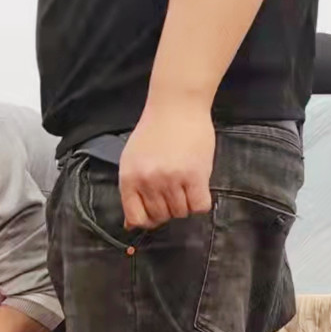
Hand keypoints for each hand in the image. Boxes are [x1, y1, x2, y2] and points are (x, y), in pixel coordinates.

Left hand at [118, 102, 214, 229]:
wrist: (176, 105)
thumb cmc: (154, 131)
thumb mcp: (132, 160)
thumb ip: (132, 192)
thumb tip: (130, 225)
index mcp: (129, 179)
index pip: (136, 218)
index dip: (148, 219)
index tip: (157, 211)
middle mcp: (148, 181)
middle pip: (161, 217)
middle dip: (169, 209)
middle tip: (175, 191)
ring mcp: (171, 179)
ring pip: (181, 213)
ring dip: (186, 204)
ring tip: (186, 184)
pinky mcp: (195, 175)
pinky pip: (200, 206)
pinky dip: (201, 203)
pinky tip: (198, 188)